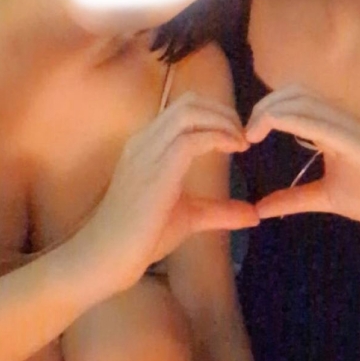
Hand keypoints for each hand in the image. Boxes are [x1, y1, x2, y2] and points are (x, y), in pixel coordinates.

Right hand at [72, 93, 258, 294]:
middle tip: (244, 134)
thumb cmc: (141, 238)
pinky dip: (218, 136)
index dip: (216, 113)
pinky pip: (191, 138)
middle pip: (189, 102)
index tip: (237, 134)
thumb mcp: (189, 217)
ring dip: (222, 120)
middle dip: (223, 111)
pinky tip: (234, 149)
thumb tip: (253, 215)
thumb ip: (218, 211)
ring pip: (190, 112)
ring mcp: (148, 151)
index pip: (184, 108)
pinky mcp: (156, 168)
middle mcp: (145, 140)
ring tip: (241, 140)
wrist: (107, 258)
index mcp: (148, 144)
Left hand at [246, 86, 359, 238]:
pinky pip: (316, 122)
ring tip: (250, 134)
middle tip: (245, 133)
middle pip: (294, 93)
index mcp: (333, 126)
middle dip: (264, 107)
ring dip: (270, 111)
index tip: (247, 135)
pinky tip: (268, 128)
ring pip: (302, 101)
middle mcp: (340, 119)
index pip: (295, 100)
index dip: (267, 109)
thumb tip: (261, 209)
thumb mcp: (325, 197)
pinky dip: (288, 120)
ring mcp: (349, 126)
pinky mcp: (355, 140)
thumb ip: (294, 198)